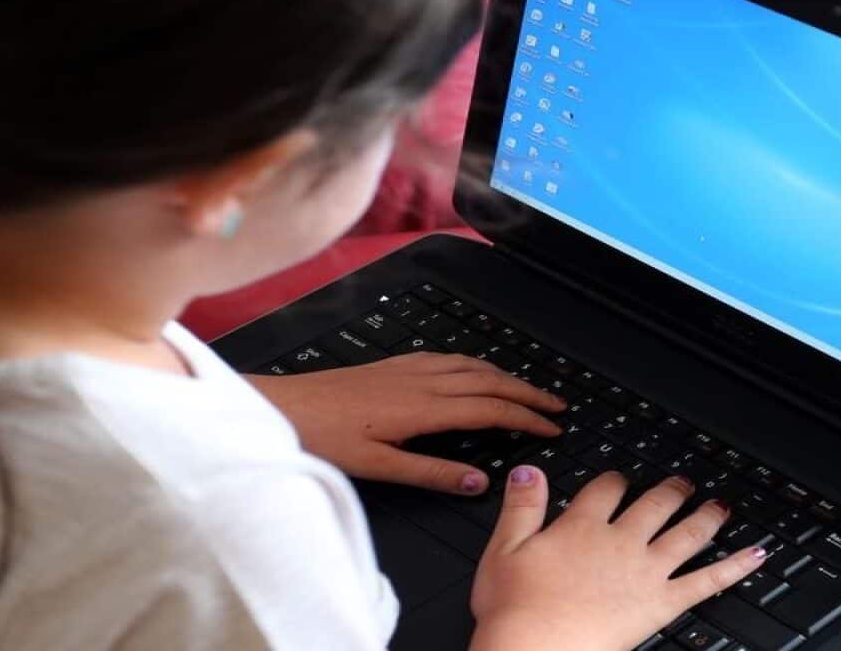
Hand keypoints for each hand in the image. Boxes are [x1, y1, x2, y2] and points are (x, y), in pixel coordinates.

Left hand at [246, 353, 565, 494]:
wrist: (283, 406)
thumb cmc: (323, 437)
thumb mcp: (379, 466)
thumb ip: (432, 473)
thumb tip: (479, 483)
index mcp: (423, 407)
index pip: (490, 408)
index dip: (526, 417)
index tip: (553, 427)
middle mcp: (421, 380)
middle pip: (490, 380)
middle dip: (528, 391)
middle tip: (557, 405)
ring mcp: (408, 368)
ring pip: (472, 365)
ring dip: (506, 375)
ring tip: (528, 388)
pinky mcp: (394, 364)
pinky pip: (449, 358)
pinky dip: (476, 364)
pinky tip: (476, 370)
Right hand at [470, 468, 767, 650]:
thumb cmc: (515, 611)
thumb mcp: (503, 550)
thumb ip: (522, 507)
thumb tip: (529, 471)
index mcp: (581, 527)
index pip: (606, 490)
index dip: (614, 480)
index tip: (619, 479)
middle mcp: (620, 542)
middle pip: (653, 505)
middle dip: (671, 490)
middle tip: (683, 482)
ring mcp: (646, 572)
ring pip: (686, 534)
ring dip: (706, 516)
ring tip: (721, 506)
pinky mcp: (662, 603)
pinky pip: (708, 580)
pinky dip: (735, 566)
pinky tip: (756, 554)